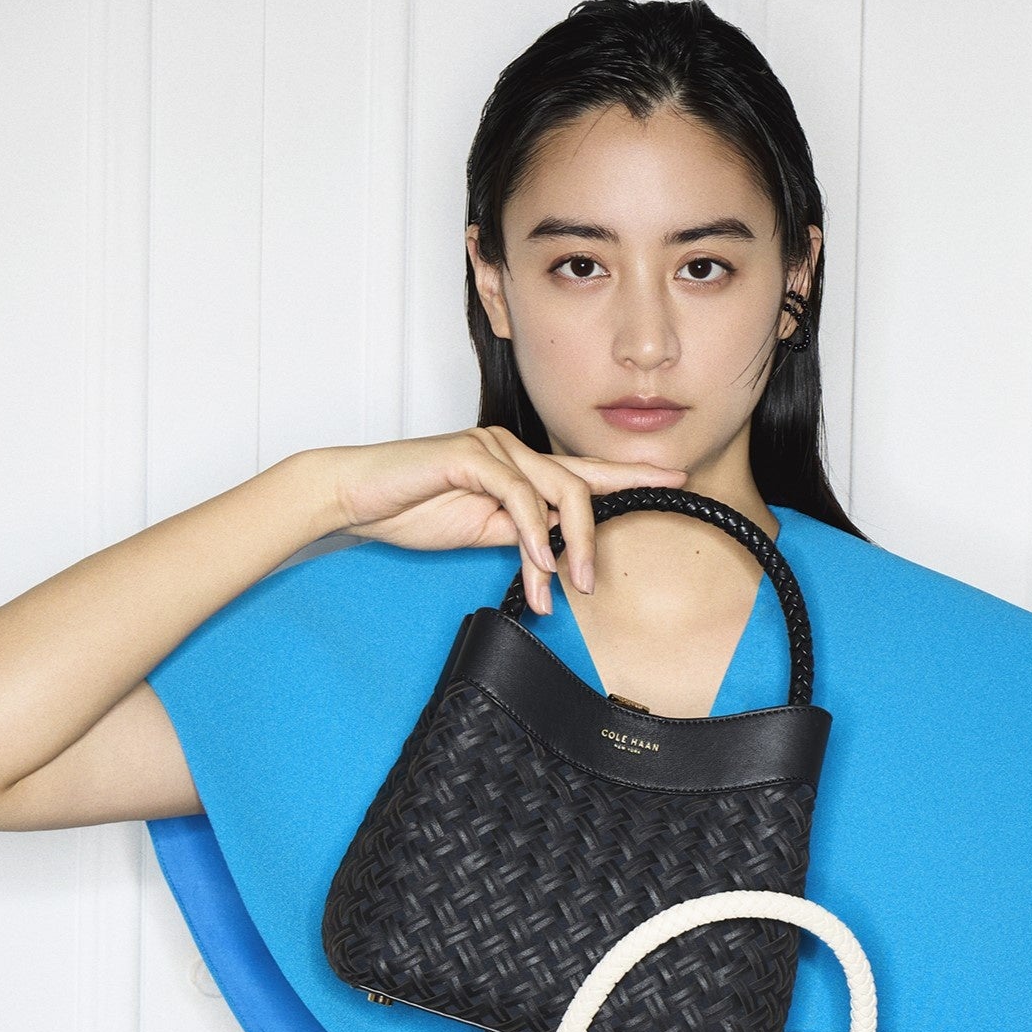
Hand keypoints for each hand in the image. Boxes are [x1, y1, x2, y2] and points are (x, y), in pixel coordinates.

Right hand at [313, 425, 685, 612]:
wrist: (357, 496)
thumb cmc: (412, 509)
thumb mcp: (479, 531)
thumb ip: (519, 534)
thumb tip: (555, 551)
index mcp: (519, 469)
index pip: (585, 473)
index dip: (632, 476)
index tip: (674, 482)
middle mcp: (512, 450)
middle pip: (579, 486)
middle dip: (595, 535)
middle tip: (592, 582)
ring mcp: (492, 449)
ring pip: (555, 491)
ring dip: (565, 543)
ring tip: (566, 581)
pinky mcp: (470, 455)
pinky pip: (517, 494)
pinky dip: (531, 530)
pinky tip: (535, 560)